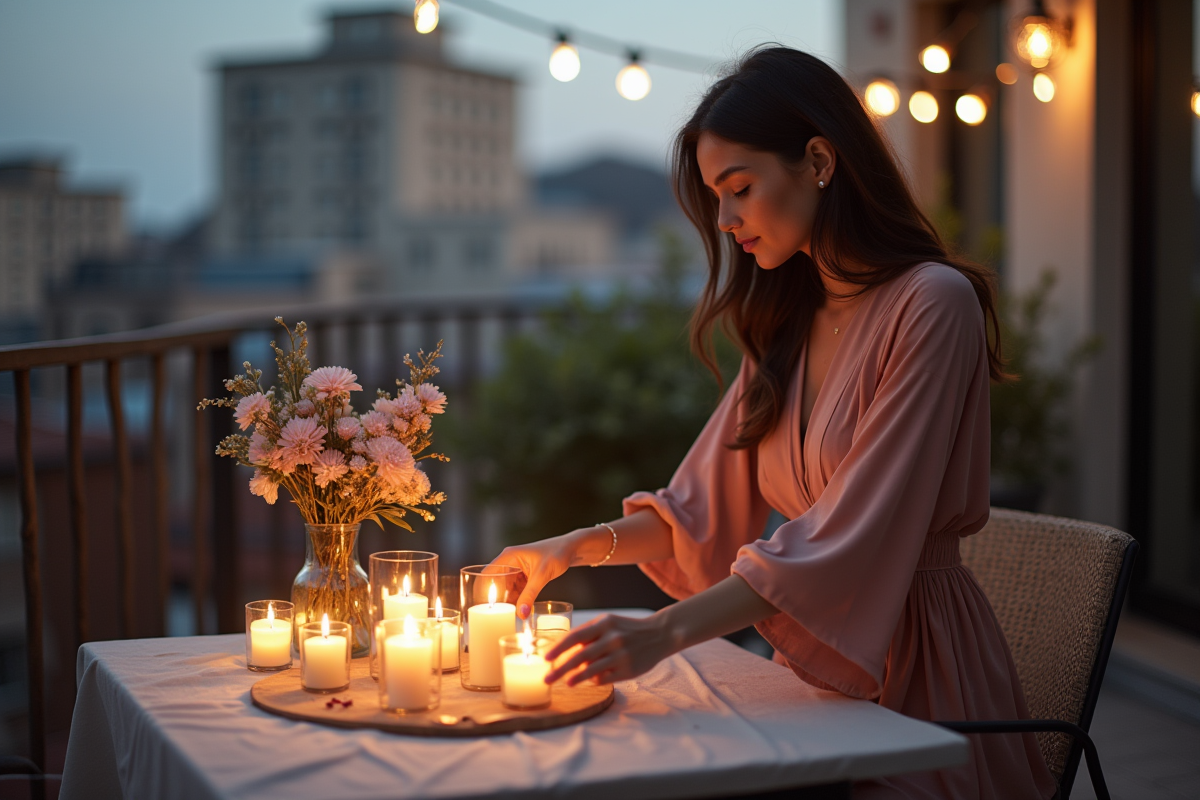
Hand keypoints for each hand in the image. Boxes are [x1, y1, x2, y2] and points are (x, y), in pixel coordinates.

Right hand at [491, 530, 588, 618]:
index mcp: (509, 556)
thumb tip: (521, 614)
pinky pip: (517, 587)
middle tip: (497, 614)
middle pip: (496, 582)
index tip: (483, 606)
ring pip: (507, 587)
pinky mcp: (525, 573)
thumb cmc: (557, 554)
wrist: (572, 549)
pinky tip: (521, 607)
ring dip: (509, 599)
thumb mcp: (541, 576)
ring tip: (509, 614)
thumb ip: (530, 595)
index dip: (483, 590)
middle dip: (498, 598)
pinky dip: (518, 597)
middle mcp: (510, 561)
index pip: (488, 574)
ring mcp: (517, 567)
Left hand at [544, 613, 677, 686]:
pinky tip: (589, 681)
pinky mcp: (629, 670)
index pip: (575, 637)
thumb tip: (563, 650)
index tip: (545, 659)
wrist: (659, 634)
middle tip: (547, 679)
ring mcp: (621, 656)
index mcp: (604, 624)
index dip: (558, 649)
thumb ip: (588, 633)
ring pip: (592, 670)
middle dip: (561, 669)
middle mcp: (612, 639)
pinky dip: (595, 680)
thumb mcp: (608, 623)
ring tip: (567, 683)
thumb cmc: (626, 629)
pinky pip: (606, 678)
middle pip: (580, 657)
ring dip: (576, 678)